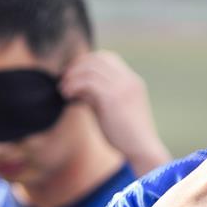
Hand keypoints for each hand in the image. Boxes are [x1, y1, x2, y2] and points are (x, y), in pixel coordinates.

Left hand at [60, 51, 169, 174]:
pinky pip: (88, 82)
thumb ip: (98, 97)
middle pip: (98, 58)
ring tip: (64, 90)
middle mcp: (128, 79)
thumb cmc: (127, 135)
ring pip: (91, 68)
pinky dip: (74, 86)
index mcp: (132, 80)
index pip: (108, 57)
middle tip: (64, 79)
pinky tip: (68, 97)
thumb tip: (78, 90)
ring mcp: (122, 87)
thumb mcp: (112, 110)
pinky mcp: (113, 97)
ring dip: (73, 76)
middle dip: (77, 66)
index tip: (74, 75)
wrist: (142, 148)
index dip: (87, 62)